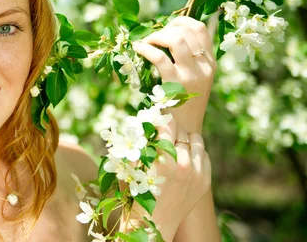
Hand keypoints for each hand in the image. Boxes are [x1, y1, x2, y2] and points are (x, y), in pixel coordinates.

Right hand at [123, 117, 211, 241]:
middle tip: (164, 131)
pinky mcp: (205, 180)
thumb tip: (147, 118)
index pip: (168, 124)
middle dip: (171, 129)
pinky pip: (204, 155)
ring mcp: (197, 173)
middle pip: (182, 130)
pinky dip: (194, 153)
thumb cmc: (135, 192)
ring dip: (185, 139)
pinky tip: (183, 158)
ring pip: (196, 140)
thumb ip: (140, 141)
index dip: (162, 117)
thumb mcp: (131, 164)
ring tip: (175, 144)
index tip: (159, 114)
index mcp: (163, 159)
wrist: (153, 223)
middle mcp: (183, 164)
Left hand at [132, 16, 216, 133]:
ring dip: (156, 35)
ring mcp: (191, 75)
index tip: (167, 26)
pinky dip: (146, 48)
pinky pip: (159, 58)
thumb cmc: (184, 103)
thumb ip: (187, 59)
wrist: (186, 130)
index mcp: (210, 62)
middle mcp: (204, 66)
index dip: (180, 21)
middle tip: (153, 37)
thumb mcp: (195, 78)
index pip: (200, 28)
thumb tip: (165, 36)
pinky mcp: (175, 84)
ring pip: (175, 39)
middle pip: (186, 30)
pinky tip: (138, 48)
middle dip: (165, 28)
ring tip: (145, 42)